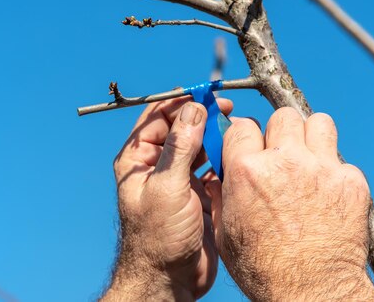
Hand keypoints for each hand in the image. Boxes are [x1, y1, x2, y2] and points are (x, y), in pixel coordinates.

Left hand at [101, 98, 231, 300]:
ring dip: (214, 137)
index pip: (157, 117)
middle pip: (180, 128)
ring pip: (198, 146)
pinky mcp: (197, 194)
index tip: (206, 93)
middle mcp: (157, 166)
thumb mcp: (167, 187)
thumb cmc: (158, 238)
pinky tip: (235, 156)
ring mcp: (178, 180)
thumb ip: (180, 147)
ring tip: (233, 129)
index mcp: (138, 160)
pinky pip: (211, 168)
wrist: (169, 280)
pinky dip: (223, 159)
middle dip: (202, 117)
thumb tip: (193, 109)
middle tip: (226, 109)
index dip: (181, 102)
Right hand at [207, 107, 373, 300]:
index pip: (242, 125)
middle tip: (281, 151)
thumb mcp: (226, 232)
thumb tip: (218, 178)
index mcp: (247, 171)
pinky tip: (328, 193)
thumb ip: (222, 195)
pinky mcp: (350, 181)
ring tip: (308, 158)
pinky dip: (335, 172)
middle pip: (282, 117)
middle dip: (279, 131)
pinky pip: (342, 160)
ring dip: (311, 137)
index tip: (249, 145)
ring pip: (318, 123)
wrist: (312, 290)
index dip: (244, 136)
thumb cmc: (265, 268)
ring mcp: (321, 168)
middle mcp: (284, 161)